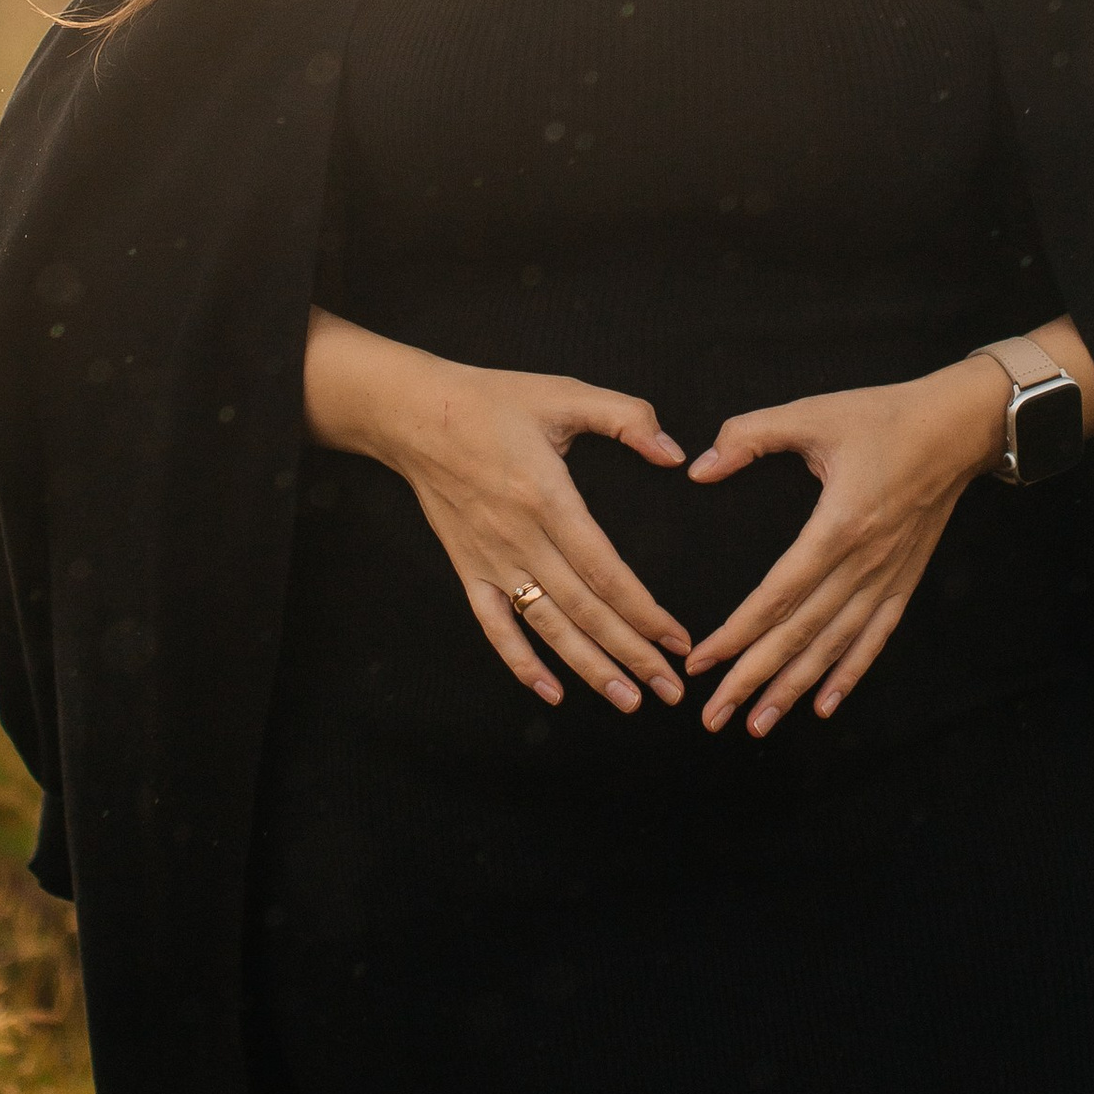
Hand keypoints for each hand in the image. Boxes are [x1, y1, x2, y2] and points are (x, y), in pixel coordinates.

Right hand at [303, 308, 692, 712]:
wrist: (416, 415)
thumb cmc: (494, 402)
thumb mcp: (565, 393)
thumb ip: (626, 418)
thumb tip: (674, 453)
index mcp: (548, 498)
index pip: (605, 571)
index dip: (644, 611)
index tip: (678, 640)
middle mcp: (520, 539)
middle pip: (584, 611)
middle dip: (631, 653)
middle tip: (670, 690)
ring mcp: (491, 560)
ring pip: (547, 627)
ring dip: (588, 668)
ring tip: (627, 700)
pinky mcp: (467, 569)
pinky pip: (495, 626)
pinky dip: (520, 662)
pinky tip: (550, 691)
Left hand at [685, 358, 1008, 736]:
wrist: (957, 426)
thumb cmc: (882, 416)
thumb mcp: (812, 413)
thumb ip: (751, 435)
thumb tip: (699, 467)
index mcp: (838, 525)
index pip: (778, 595)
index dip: (738, 633)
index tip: (702, 662)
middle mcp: (864, 562)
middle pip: (801, 634)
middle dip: (754, 678)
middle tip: (715, 717)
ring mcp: (888, 576)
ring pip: (835, 646)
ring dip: (795, 688)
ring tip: (759, 723)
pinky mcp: (904, 580)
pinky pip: (874, 637)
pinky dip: (849, 673)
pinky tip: (824, 705)